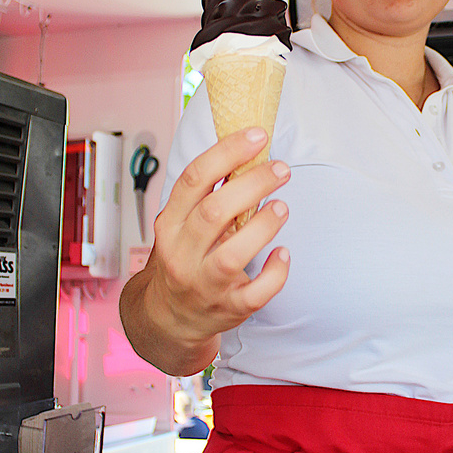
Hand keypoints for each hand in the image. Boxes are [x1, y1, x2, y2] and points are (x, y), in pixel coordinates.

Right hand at [120, 127, 289, 374]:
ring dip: (262, 227)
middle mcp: (182, 253)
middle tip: (282, 169)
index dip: (227, 153)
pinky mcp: (229, 308)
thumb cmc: (187, 258)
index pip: (194, 179)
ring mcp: (204, 284)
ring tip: (282, 207)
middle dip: (253, 184)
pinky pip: (255, 293)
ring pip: (232, 254)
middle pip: (214, 212)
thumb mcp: (183, 224)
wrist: (171, 316)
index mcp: (169, 224)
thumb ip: (207, 194)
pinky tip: (283, 254)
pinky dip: (274, 273)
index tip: (258, 135)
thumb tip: (247, 148)